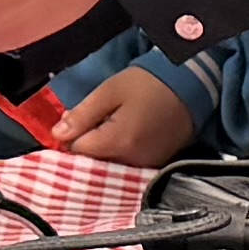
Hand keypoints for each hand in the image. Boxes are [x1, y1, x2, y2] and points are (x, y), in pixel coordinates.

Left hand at [55, 67, 198, 169]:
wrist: (191, 84)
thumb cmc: (148, 83)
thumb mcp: (109, 91)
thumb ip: (82, 115)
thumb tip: (57, 134)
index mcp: (117, 142)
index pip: (78, 151)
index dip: (72, 135)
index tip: (76, 120)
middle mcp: (131, 162)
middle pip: (93, 163)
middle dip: (86, 144)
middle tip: (93, 120)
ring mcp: (146, 166)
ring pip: (109, 166)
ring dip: (103, 150)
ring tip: (110, 125)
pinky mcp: (156, 165)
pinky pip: (127, 166)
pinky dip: (120, 154)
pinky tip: (125, 135)